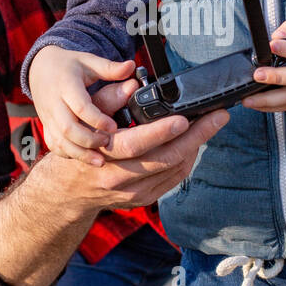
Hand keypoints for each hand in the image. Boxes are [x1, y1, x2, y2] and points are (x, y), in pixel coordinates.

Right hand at [28, 45, 136, 164]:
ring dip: (80, 153)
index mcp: (66, 85)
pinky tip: (85, 158)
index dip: (98, 119)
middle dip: (89, 140)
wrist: (40, 69)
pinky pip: (54, 145)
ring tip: (100, 161)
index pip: (81, 107)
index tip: (114, 127)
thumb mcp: (89, 62)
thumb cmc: (69, 65)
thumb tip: (132, 66)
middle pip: (68, 128)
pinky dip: (69, 154)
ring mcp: (48, 117)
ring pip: (60, 141)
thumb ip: (110, 68)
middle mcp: (54, 103)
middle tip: (108, 143)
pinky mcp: (46, 126)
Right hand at [50, 107, 230, 211]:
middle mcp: (119, 179)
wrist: (67, 191)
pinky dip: (187, 161)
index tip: (185, 117)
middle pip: (166, 158)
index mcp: (104, 155)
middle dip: (197, 136)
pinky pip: (173, 180)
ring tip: (210, 126)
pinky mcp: (143, 200)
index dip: (164, 131)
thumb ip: (107, 100)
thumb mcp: (84, 120)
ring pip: (174, 170)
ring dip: (196, 147)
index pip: (138, 144)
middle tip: (218, 118)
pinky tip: (195, 144)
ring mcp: (133, 193)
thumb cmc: (79, 149)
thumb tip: (132, 85)